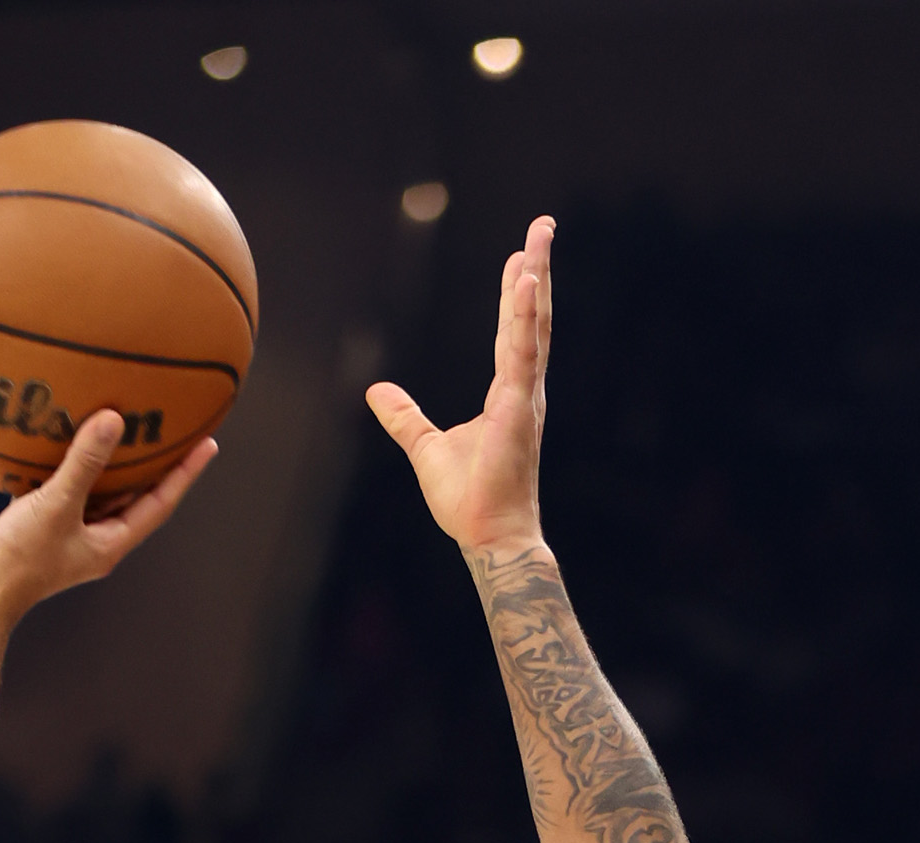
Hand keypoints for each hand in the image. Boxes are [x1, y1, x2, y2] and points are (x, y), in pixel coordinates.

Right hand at [0, 420, 217, 622]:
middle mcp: (92, 539)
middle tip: (168, 424)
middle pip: (130, 494)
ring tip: (116, 419)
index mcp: (110, 543)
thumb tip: (114, 420)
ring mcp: (63, 532)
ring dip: (102, 458)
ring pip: (92, 489)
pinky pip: (56, 485)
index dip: (184, 473)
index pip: (159, 503)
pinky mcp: (34, 522)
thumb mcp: (56, 506)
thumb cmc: (18, 559)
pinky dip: (60, 461)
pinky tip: (56, 432)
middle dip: (149, 462)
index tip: (208, 443)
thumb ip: (85, 463)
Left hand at [367, 215, 552, 559]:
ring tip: (541, 236)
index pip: (514, 332)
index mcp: (507, 395)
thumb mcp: (425, 448)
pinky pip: (523, 354)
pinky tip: (526, 282)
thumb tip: (375, 392)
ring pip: (532, 325)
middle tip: (544, 227)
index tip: (522, 258)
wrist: (489, 537)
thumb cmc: (468, 500)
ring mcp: (524, 397)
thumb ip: (404, 417)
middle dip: (537, 269)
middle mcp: (522, 389)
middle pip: (530, 317)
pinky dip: (524, 317)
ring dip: (537, 277)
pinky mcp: (519, 410)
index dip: (517, 294)